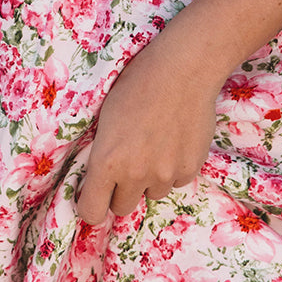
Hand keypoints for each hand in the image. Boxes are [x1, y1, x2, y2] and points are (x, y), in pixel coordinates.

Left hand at [75, 22, 218, 225]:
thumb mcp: (106, 117)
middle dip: (121, 190)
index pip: (91, 212)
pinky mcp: (190, 169)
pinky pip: (176, 182)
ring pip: (151, 193)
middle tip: (127, 163)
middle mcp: (135, 174)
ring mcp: (165, 174)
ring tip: (155, 144)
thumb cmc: (138, 82)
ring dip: (149, 178)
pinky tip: (174, 140)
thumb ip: (103, 153)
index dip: (91, 204)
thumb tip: (101, 178)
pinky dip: (173, 168)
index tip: (95, 194)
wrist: (183, 69)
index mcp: (107, 161)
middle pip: (122, 207)